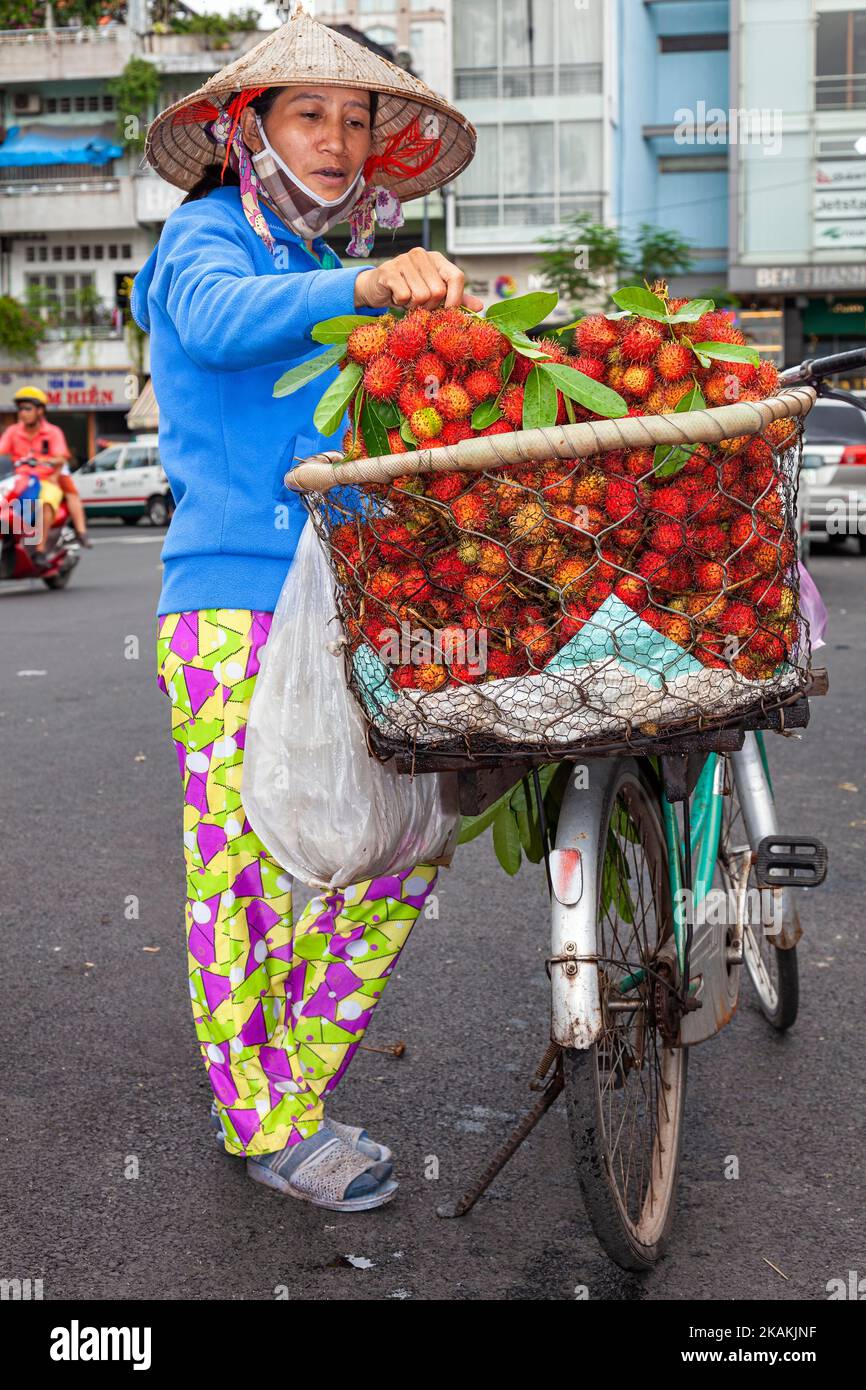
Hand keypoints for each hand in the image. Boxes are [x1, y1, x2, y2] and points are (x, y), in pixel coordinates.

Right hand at [354, 248, 483, 312]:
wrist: (378, 288)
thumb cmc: (409, 290)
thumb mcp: (435, 295)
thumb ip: (456, 300)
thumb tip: (479, 307)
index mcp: (437, 259)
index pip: (457, 277)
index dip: (455, 298)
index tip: (447, 311)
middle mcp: (422, 255)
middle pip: (439, 291)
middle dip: (430, 306)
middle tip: (420, 304)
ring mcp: (404, 260)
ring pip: (422, 296)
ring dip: (414, 306)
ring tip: (407, 299)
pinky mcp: (389, 271)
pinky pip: (405, 296)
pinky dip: (401, 303)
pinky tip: (396, 296)